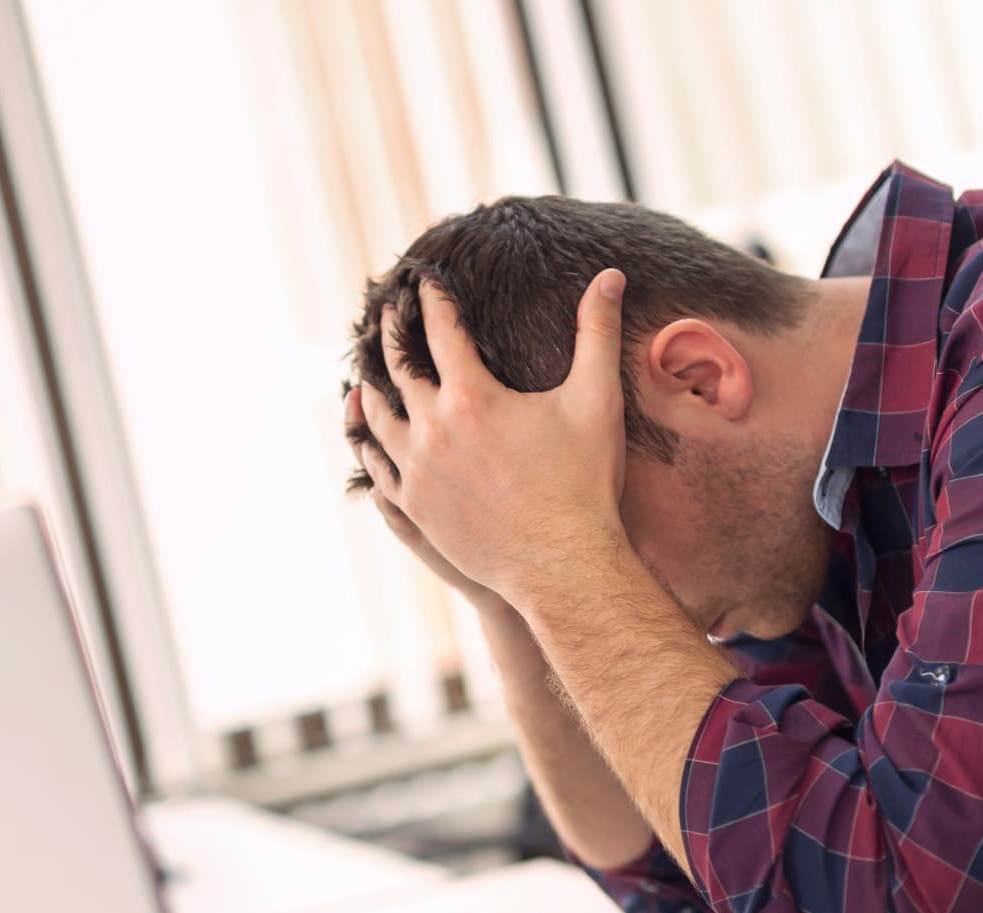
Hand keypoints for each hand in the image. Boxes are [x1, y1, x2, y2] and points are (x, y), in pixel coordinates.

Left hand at [354, 270, 630, 607]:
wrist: (564, 567)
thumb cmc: (586, 483)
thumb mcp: (597, 400)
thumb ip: (598, 332)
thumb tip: (611, 275)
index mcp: (472, 396)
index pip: (440, 330)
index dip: (432, 298)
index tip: (424, 280)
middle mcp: (432, 429)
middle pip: (396, 366)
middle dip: (392, 332)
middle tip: (390, 311)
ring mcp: (417, 472)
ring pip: (378, 417)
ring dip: (372, 387)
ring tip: (371, 372)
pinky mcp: (415, 509)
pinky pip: (378, 467)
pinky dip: (371, 442)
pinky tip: (373, 436)